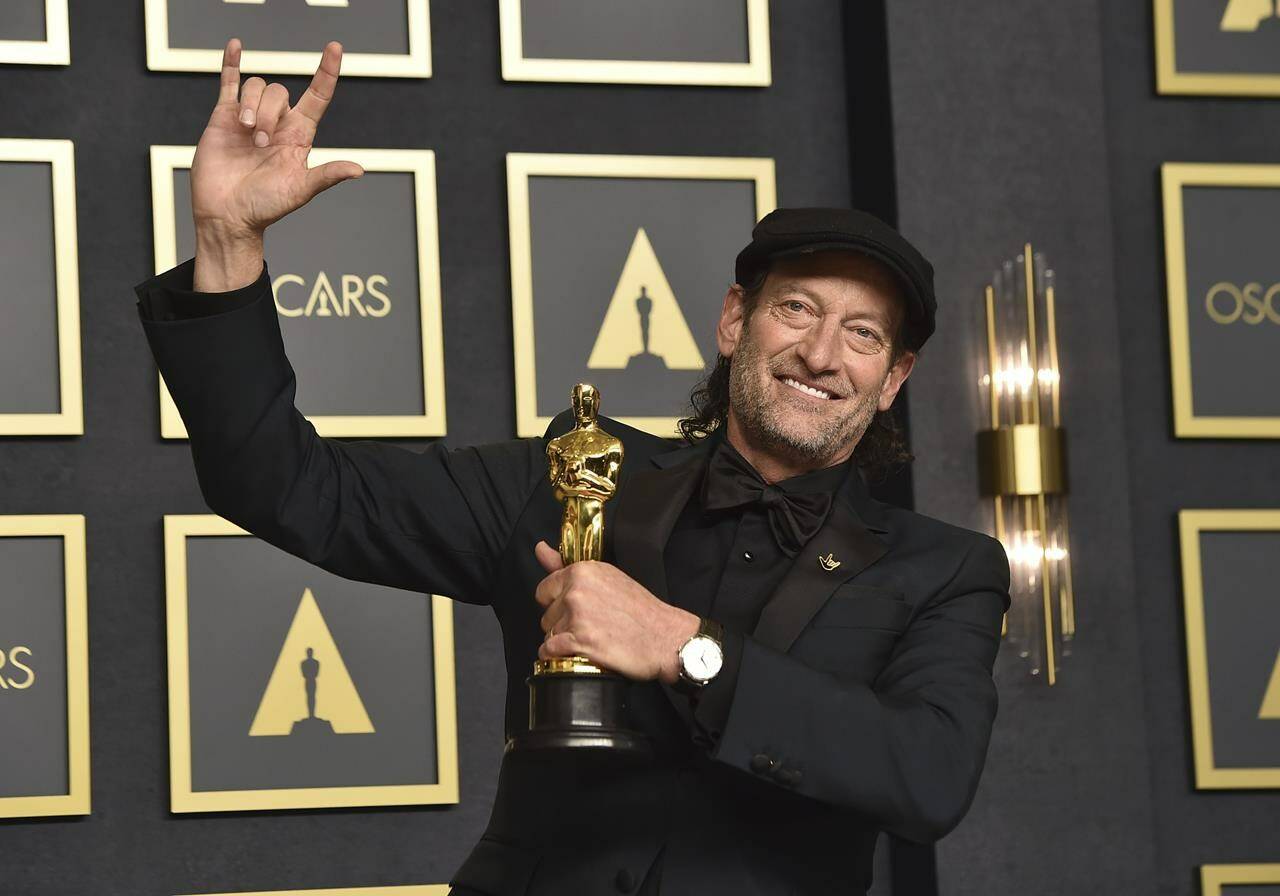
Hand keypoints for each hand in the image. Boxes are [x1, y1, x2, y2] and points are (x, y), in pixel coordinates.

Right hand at [190, 39, 363, 287]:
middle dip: (269, 113)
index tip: (335, 48)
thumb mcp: (300, 191)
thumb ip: (327, 176)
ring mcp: (250, 118)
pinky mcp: (223, 117)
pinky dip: (232, 63)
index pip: (318, 96)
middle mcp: (277, 124)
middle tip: (260, 143)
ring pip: (257, 87)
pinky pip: (229, 82)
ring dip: (252, 106)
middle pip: (279, 92)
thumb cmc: (265, 208)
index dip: (327, 72)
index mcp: (299, 136)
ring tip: (246, 134)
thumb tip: (358, 170)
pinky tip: (236, 45)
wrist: (227, 215)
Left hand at [534, 541, 699, 683]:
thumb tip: (539, 548)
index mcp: (582, 571)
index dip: (558, 603)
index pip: (544, 590)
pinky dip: (561, 657)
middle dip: (562, 624)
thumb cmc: (641, 609)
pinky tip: (582, 653)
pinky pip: (549, 651)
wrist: (665, 637)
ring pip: (549, 634)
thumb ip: (565, 565)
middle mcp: (576, 590)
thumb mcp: (606, 577)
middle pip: (546, 615)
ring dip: (565, 641)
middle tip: (591, 626)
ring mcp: (577, 616)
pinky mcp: (579, 641)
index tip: (575, 610)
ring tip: (593, 639)